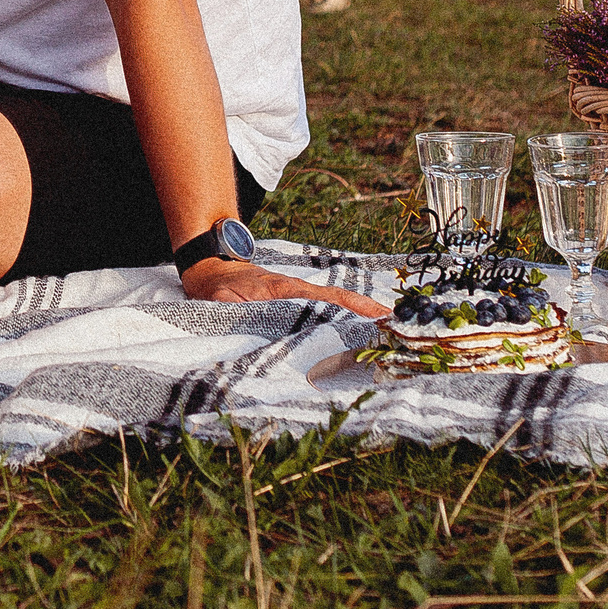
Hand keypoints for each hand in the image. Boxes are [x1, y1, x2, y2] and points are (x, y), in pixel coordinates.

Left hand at [179, 258, 389, 317]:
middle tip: (395, 328)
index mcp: (283, 289)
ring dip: (356, 318)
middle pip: (338, 301)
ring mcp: (296, 298)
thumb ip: (230, 309)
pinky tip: (354, 336)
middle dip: (366, 312)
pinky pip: (321, 311)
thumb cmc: (216, 288)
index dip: (350, 303)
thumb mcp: (220, 300)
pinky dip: (340, 319)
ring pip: (332, 307)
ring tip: (386, 334)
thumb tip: (241, 318)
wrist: (212, 272)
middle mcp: (296, 291)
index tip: (377, 313)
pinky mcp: (293, 305)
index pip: (324, 295)